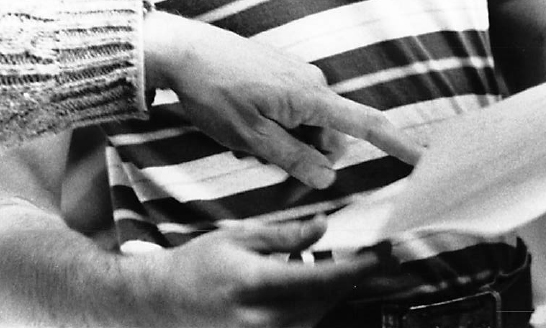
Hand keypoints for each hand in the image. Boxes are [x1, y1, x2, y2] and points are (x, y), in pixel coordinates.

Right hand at [126, 215, 388, 327]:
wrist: (162, 303)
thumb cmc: (197, 264)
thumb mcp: (238, 238)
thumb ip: (283, 236)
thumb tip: (323, 227)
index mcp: (259, 284)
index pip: (323, 279)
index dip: (359, 268)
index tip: (384, 255)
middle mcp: (266, 318)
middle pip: (328, 301)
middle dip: (355, 280)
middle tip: (382, 259)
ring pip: (318, 315)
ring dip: (335, 292)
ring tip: (341, 267)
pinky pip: (302, 325)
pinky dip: (315, 305)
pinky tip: (310, 285)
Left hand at [144, 11, 421, 188]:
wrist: (179, 49)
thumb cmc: (212, 92)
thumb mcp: (251, 137)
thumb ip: (293, 159)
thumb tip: (329, 176)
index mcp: (310, 97)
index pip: (365, 124)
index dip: (397, 144)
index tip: (425, 158)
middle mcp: (309, 80)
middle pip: (329, 134)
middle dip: (307, 154)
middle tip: (261, 160)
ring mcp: (292, 72)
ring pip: (306, 123)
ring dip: (285, 139)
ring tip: (242, 138)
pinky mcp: (275, 69)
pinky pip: (289, 106)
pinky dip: (274, 122)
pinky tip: (241, 121)